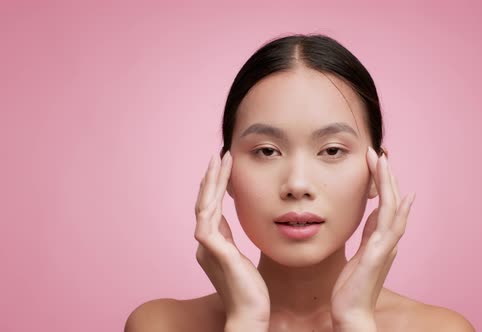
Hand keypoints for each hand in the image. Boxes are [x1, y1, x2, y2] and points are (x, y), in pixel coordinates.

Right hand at [194, 152, 269, 328]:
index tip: (224, 167)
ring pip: (205, 206)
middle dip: (211, 177)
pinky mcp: (214, 252)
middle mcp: (205, 243)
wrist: (250, 314)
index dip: (216, 187)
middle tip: (218, 154)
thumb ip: (229, 240)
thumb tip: (226, 221)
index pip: (211, 208)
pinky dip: (212, 201)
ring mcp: (207, 248)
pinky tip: (221, 186)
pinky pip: (208, 221)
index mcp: (212, 244)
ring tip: (220, 160)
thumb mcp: (239, 257)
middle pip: (205, 203)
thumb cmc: (250, 289)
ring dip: (212, 182)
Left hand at [330, 147, 415, 330]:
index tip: (378, 162)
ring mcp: (385, 247)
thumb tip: (372, 214)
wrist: (351, 313)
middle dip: (387, 176)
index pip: (386, 205)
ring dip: (389, 183)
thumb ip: (367, 235)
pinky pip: (388, 227)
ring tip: (382, 160)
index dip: (384, 183)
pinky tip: (398, 194)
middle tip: (381, 152)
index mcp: (380, 239)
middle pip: (393, 201)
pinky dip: (394, 209)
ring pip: (393, 208)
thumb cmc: (352, 287)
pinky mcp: (378, 255)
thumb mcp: (358, 254)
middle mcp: (387, 241)